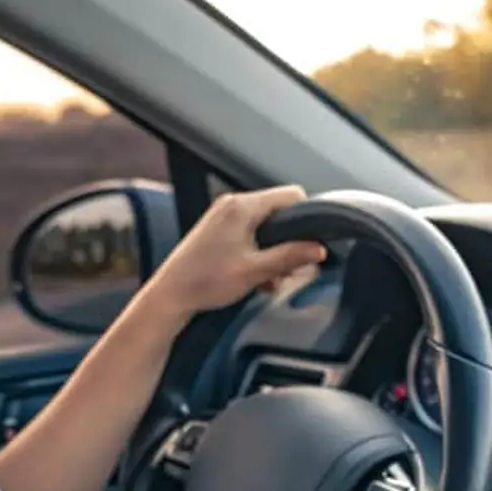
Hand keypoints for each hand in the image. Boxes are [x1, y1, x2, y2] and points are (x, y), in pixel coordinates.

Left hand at [144, 186, 326, 317]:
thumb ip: (290, 257)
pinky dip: (259, 253)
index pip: (291, 196)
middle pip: (280, 212)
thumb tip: (319, 249)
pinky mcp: (219, 230)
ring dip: (274, 251)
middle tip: (289, 269)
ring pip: (266, 226)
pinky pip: (250, 234)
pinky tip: (256, 277)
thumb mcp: (255, 270)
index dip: (306, 217)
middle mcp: (233, 204)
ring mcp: (224, 216)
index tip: (310, 243)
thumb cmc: (207, 281)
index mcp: (243, 206)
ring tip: (270, 278)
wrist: (171, 295)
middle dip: (290, 240)